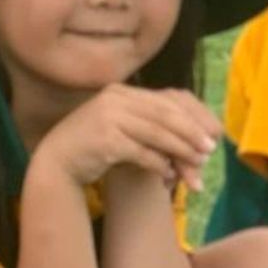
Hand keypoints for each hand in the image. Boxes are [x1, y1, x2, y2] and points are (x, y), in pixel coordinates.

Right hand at [34, 86, 219, 193]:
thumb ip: (149, 125)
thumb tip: (192, 135)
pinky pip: (141, 152)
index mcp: (122, 92)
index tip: (211, 135)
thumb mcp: (121, 127)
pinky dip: (158, 164)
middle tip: (209, 150)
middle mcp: (116, 100)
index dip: (192, 118)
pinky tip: (168, 175)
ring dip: (180, 151)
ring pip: (157, 133)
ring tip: (196, 166)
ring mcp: (109, 118)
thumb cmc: (93, 147)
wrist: (56, 162)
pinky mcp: (105, 140)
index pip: (166, 101)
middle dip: (191, 134)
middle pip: (165, 115)